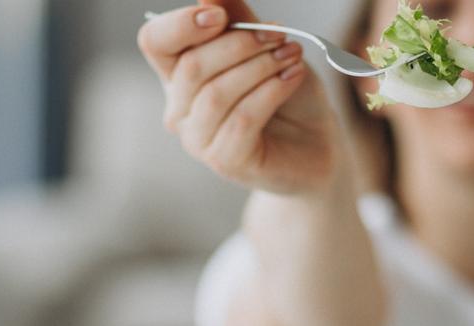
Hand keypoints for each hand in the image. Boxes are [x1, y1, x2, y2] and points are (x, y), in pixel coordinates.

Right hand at [137, 1, 342, 194]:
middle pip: (191, 66)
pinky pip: (242, 119)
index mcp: (179, 74)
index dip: (181, 24)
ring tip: (292, 57)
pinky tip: (293, 77)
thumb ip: (238, 18)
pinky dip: (271, 92)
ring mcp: (198, 140)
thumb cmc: (287, 94)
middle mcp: (180, 109)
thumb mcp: (266, 47)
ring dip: (261, 67)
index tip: (221, 15)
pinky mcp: (225, 162)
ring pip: (217, 93)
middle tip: (280, 35)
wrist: (318, 144)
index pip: (155, 41)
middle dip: (240, 43)